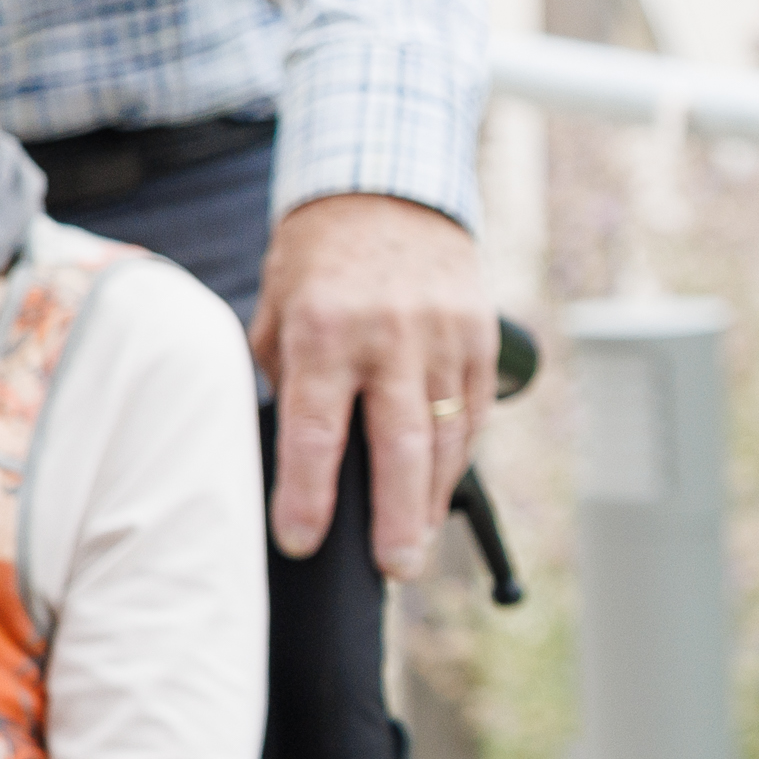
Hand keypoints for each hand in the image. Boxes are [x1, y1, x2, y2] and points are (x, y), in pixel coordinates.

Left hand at [255, 190, 490, 574]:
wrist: (388, 188)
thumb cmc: (318, 258)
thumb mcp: (278, 308)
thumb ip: (284, 377)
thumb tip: (293, 452)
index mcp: (323, 329)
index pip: (314, 428)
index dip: (308, 493)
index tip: (301, 541)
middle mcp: (388, 336)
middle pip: (399, 444)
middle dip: (398, 517)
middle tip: (395, 570)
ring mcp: (442, 337)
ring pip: (447, 436)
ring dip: (431, 501)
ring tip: (415, 548)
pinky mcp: (479, 338)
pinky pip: (473, 414)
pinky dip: (456, 461)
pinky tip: (437, 495)